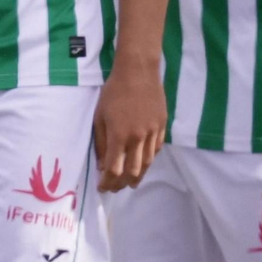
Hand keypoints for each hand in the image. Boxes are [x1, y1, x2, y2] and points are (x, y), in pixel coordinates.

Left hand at [93, 55, 166, 192]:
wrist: (138, 72)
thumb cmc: (113, 92)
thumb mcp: (100, 117)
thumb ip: (101, 143)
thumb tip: (102, 166)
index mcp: (119, 136)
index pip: (114, 168)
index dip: (107, 182)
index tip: (102, 188)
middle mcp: (137, 138)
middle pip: (132, 171)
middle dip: (122, 184)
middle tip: (115, 189)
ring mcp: (152, 133)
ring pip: (147, 163)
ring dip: (138, 177)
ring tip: (131, 184)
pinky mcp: (161, 126)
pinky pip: (155, 150)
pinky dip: (148, 161)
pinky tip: (143, 165)